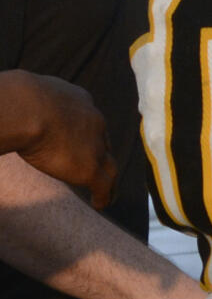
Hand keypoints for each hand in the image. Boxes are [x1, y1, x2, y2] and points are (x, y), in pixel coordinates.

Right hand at [7, 72, 117, 209]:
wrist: (29, 109)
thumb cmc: (20, 99)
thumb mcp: (31, 94)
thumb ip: (31, 104)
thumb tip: (14, 105)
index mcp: (79, 101)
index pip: (88, 120)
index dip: (88, 133)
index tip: (84, 143)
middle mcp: (93, 121)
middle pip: (103, 141)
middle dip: (102, 153)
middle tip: (100, 166)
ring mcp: (94, 145)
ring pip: (110, 165)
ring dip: (110, 180)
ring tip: (109, 193)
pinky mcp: (90, 166)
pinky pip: (104, 185)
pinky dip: (104, 195)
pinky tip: (101, 204)